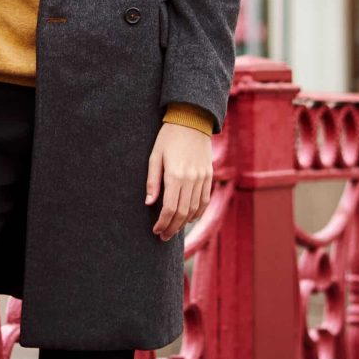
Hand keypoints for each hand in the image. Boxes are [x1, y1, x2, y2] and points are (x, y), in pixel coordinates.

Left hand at [145, 122, 212, 241]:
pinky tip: (189, 218)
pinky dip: (198, 212)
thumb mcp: (155, 155)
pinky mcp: (209, 175)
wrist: (191, 121)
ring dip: (184, 223)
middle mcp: (191, 179)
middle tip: (163, 236)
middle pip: (183, 212)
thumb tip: (149, 203)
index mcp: (175, 175)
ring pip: (195, 209)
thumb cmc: (168, 137)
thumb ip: (152, 181)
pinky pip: (205, 200)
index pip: (170, 208)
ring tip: (174, 229)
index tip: (156, 230)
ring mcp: (202, 178)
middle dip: (173, 228)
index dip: (163, 222)